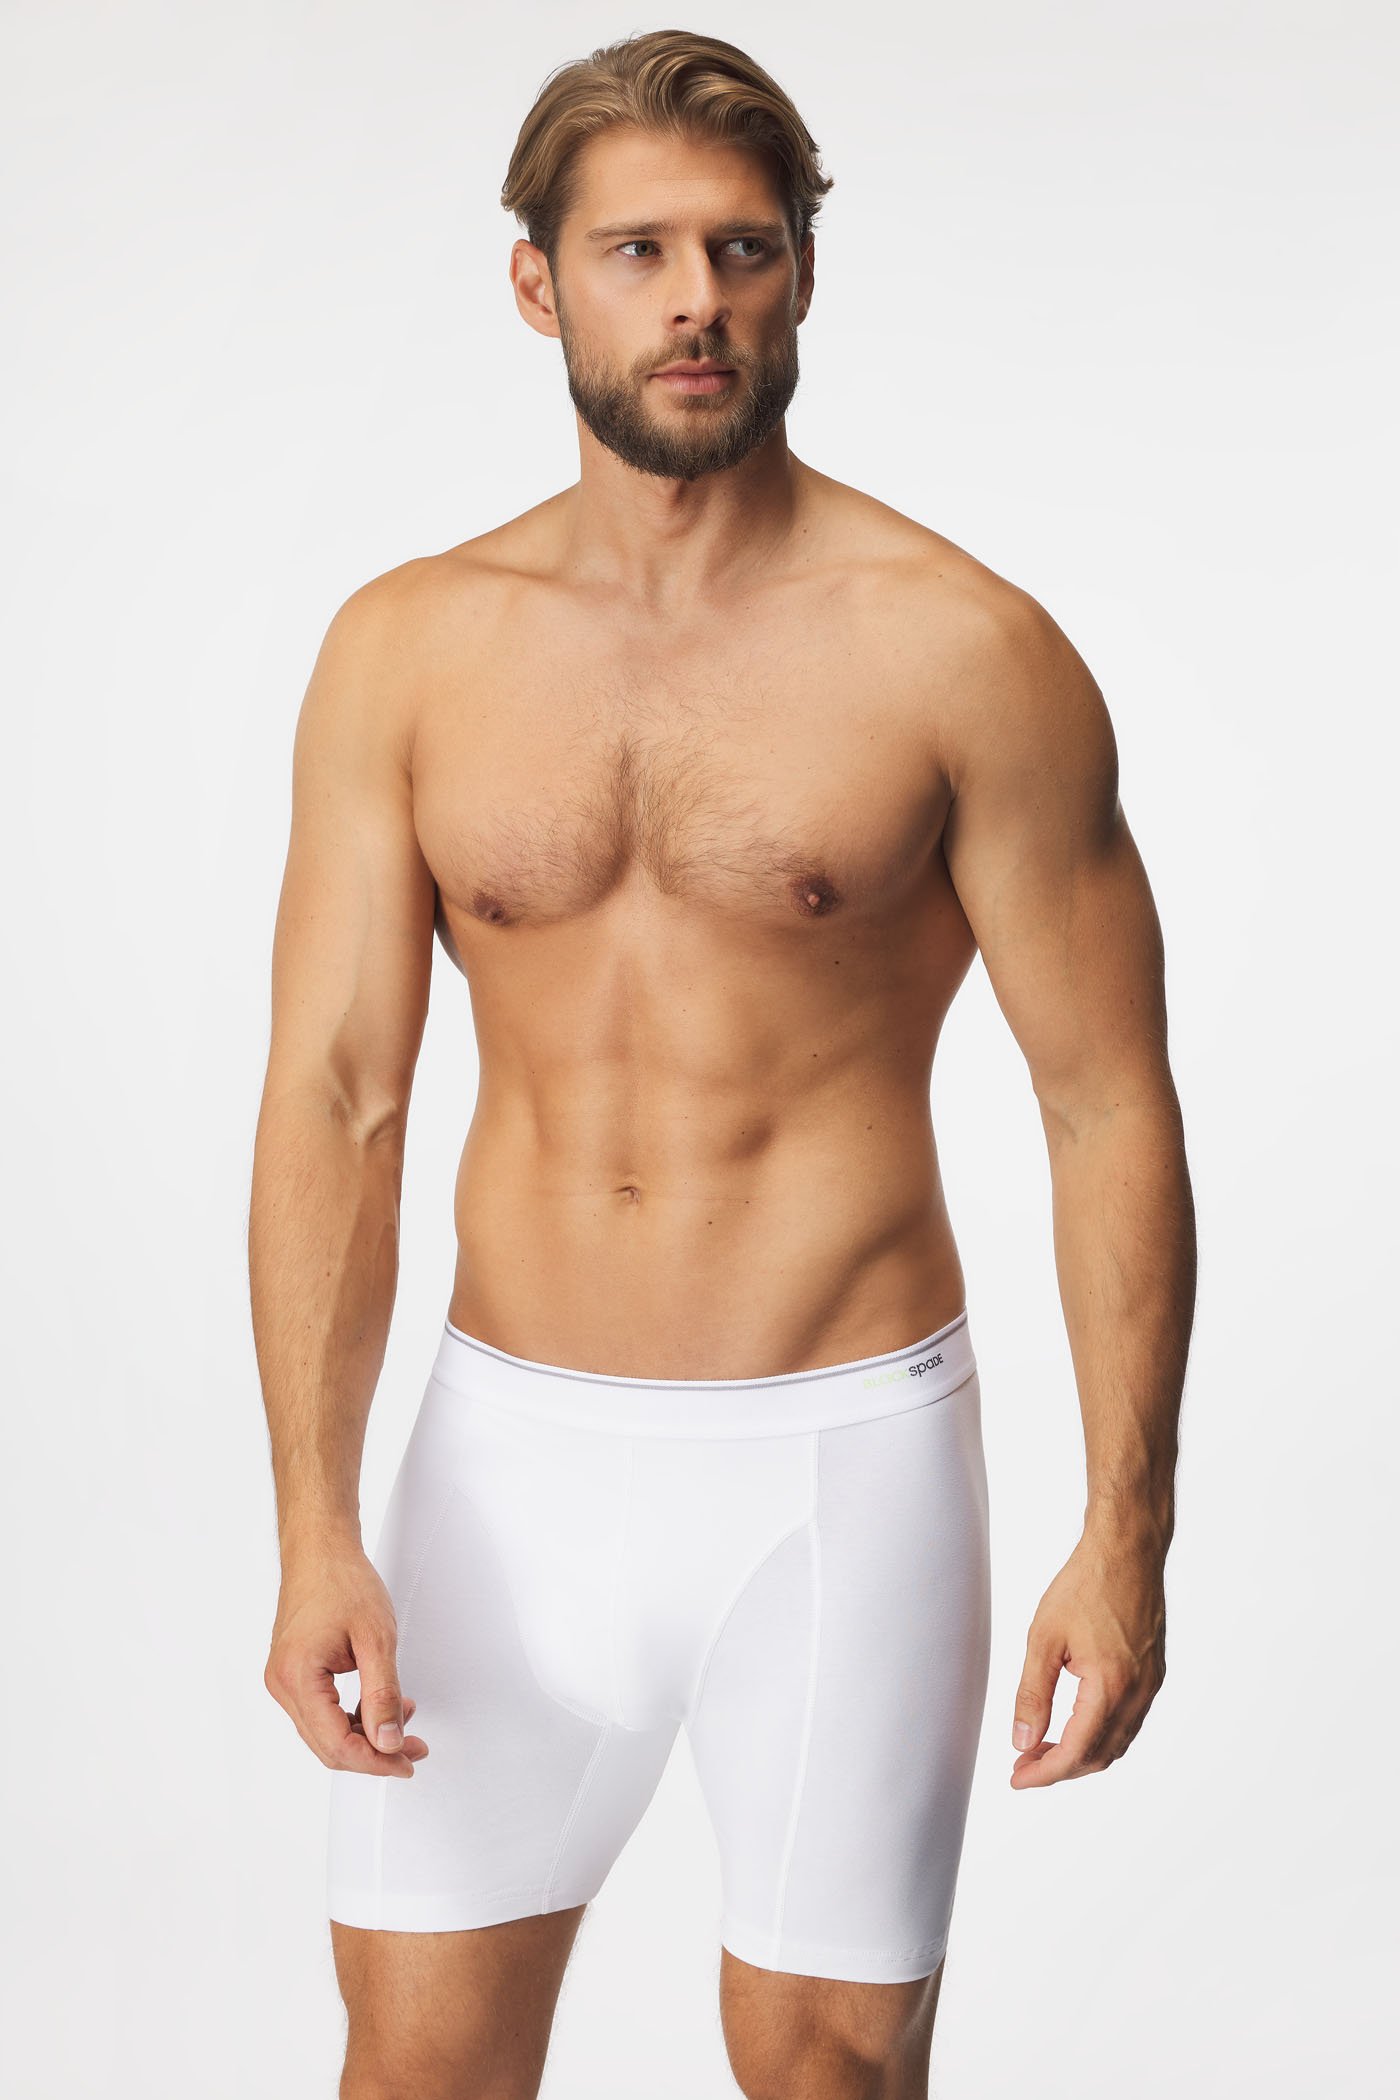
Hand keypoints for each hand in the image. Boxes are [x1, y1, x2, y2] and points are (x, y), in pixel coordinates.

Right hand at [264, 1542, 428, 1776]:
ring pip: (325, 1731)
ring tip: (403, 1718)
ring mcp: (283, 1679)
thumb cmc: (342, 1581)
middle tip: (413, 1748)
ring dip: (365, 1734)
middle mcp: (282, 1683)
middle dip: (373, 1753)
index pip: (336, 1744)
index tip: (406, 1761)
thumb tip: (388, 1742)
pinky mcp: (292, 1673)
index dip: (375, 1761)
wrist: (321, 1549)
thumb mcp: (376, 1639)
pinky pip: (321, 1712)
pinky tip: (380, 1705)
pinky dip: (352, 1715)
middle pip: (328, 1746)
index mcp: (297, 1677)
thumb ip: (383, 1695)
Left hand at [1009, 1527, 1165, 1787]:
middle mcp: (1138, 1693)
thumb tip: (1022, 1742)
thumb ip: (1033, 1694)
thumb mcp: (1044, 1638)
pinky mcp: (1153, 1674)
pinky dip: (1100, 1734)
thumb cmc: (1086, 1585)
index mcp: (1110, 1687)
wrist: (1128, 1550)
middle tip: (1024, 1765)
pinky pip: (1128, 1721)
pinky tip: (1074, 1724)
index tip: (1017, 1778)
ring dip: (1081, 1754)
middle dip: (1060, 1768)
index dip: (1045, 1773)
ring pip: (1117, 1742)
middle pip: (1099, 1756)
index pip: (1076, 1752)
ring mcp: (1150, 1685)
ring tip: (1043, 1748)